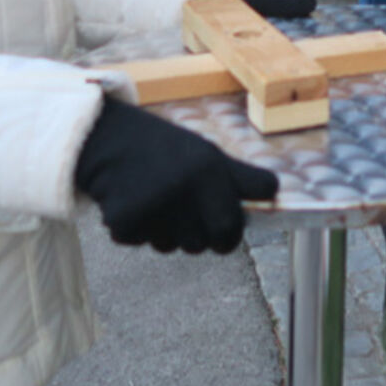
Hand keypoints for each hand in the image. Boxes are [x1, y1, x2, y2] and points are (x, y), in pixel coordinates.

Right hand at [74, 97, 277, 253]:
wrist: (110, 138)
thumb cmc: (166, 149)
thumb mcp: (208, 154)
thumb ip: (242, 178)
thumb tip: (275, 193)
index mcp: (209, 170)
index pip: (232, 228)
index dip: (230, 235)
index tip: (223, 230)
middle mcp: (183, 188)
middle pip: (203, 245)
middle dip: (200, 238)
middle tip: (187, 216)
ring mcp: (153, 207)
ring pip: (172, 247)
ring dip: (167, 232)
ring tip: (156, 199)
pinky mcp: (124, 221)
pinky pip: (142, 242)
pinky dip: (138, 229)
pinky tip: (133, 201)